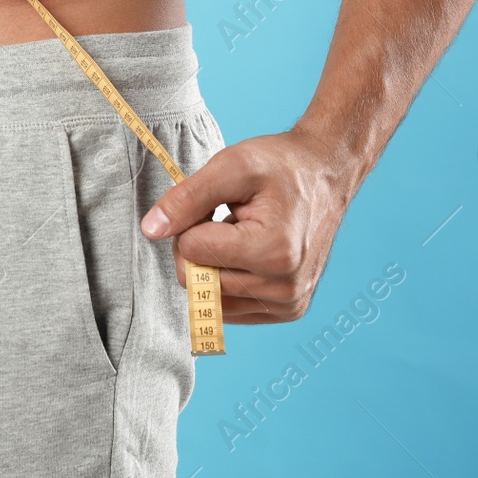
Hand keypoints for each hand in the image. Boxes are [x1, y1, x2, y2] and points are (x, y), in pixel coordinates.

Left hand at [140, 130, 361, 323]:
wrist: (326, 174)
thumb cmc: (280, 166)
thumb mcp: (231, 166)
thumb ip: (186, 198)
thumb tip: (151, 230)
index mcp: (273, 252)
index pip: (191, 251)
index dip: (191, 222)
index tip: (215, 205)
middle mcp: (285, 288)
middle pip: (197, 281)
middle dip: (198, 246)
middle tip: (223, 218)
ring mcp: (288, 304)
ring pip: (210, 299)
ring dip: (214, 265)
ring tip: (240, 235)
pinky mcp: (287, 311)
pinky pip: (230, 308)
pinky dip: (228, 280)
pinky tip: (249, 254)